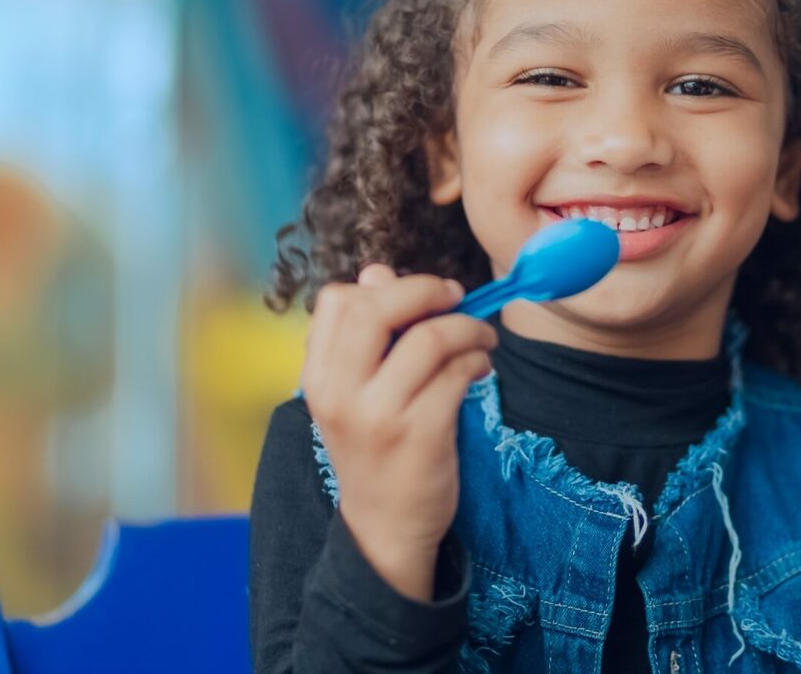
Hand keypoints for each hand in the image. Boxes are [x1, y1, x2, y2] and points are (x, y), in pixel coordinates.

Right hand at [300, 263, 496, 601]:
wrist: (384, 527)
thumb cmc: (375, 448)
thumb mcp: (354, 392)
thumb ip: (366, 334)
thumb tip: (377, 273)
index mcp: (319, 376)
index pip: (338, 301)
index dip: (383, 286)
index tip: (418, 294)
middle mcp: (340, 393)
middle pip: (378, 308)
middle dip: (426, 290)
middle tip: (457, 296)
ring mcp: (379, 415)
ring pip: (429, 338)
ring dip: (468, 327)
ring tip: (481, 338)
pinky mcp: (421, 434)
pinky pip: (457, 373)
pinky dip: (478, 358)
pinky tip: (480, 367)